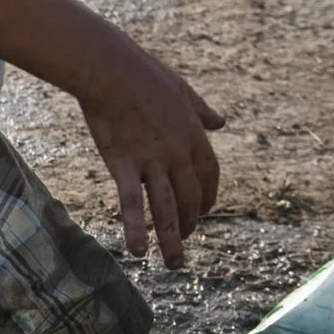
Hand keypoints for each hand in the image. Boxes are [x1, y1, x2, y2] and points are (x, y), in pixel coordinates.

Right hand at [77, 51, 224, 267]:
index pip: (208, 175)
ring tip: (175, 265)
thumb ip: (203, 111)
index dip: (208, 197)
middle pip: (191, 197)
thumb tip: (222, 121)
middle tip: (186, 241)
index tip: (203, 212)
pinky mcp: (124, 164)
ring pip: (167, 208)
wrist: (110, 68)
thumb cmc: (143, 74)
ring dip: (173, 239)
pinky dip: (136, 228)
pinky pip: (132, 202)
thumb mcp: (183, 91)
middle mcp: (178, 153)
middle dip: (191, 223)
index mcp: (194, 135)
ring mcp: (152, 161)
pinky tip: (136, 251)